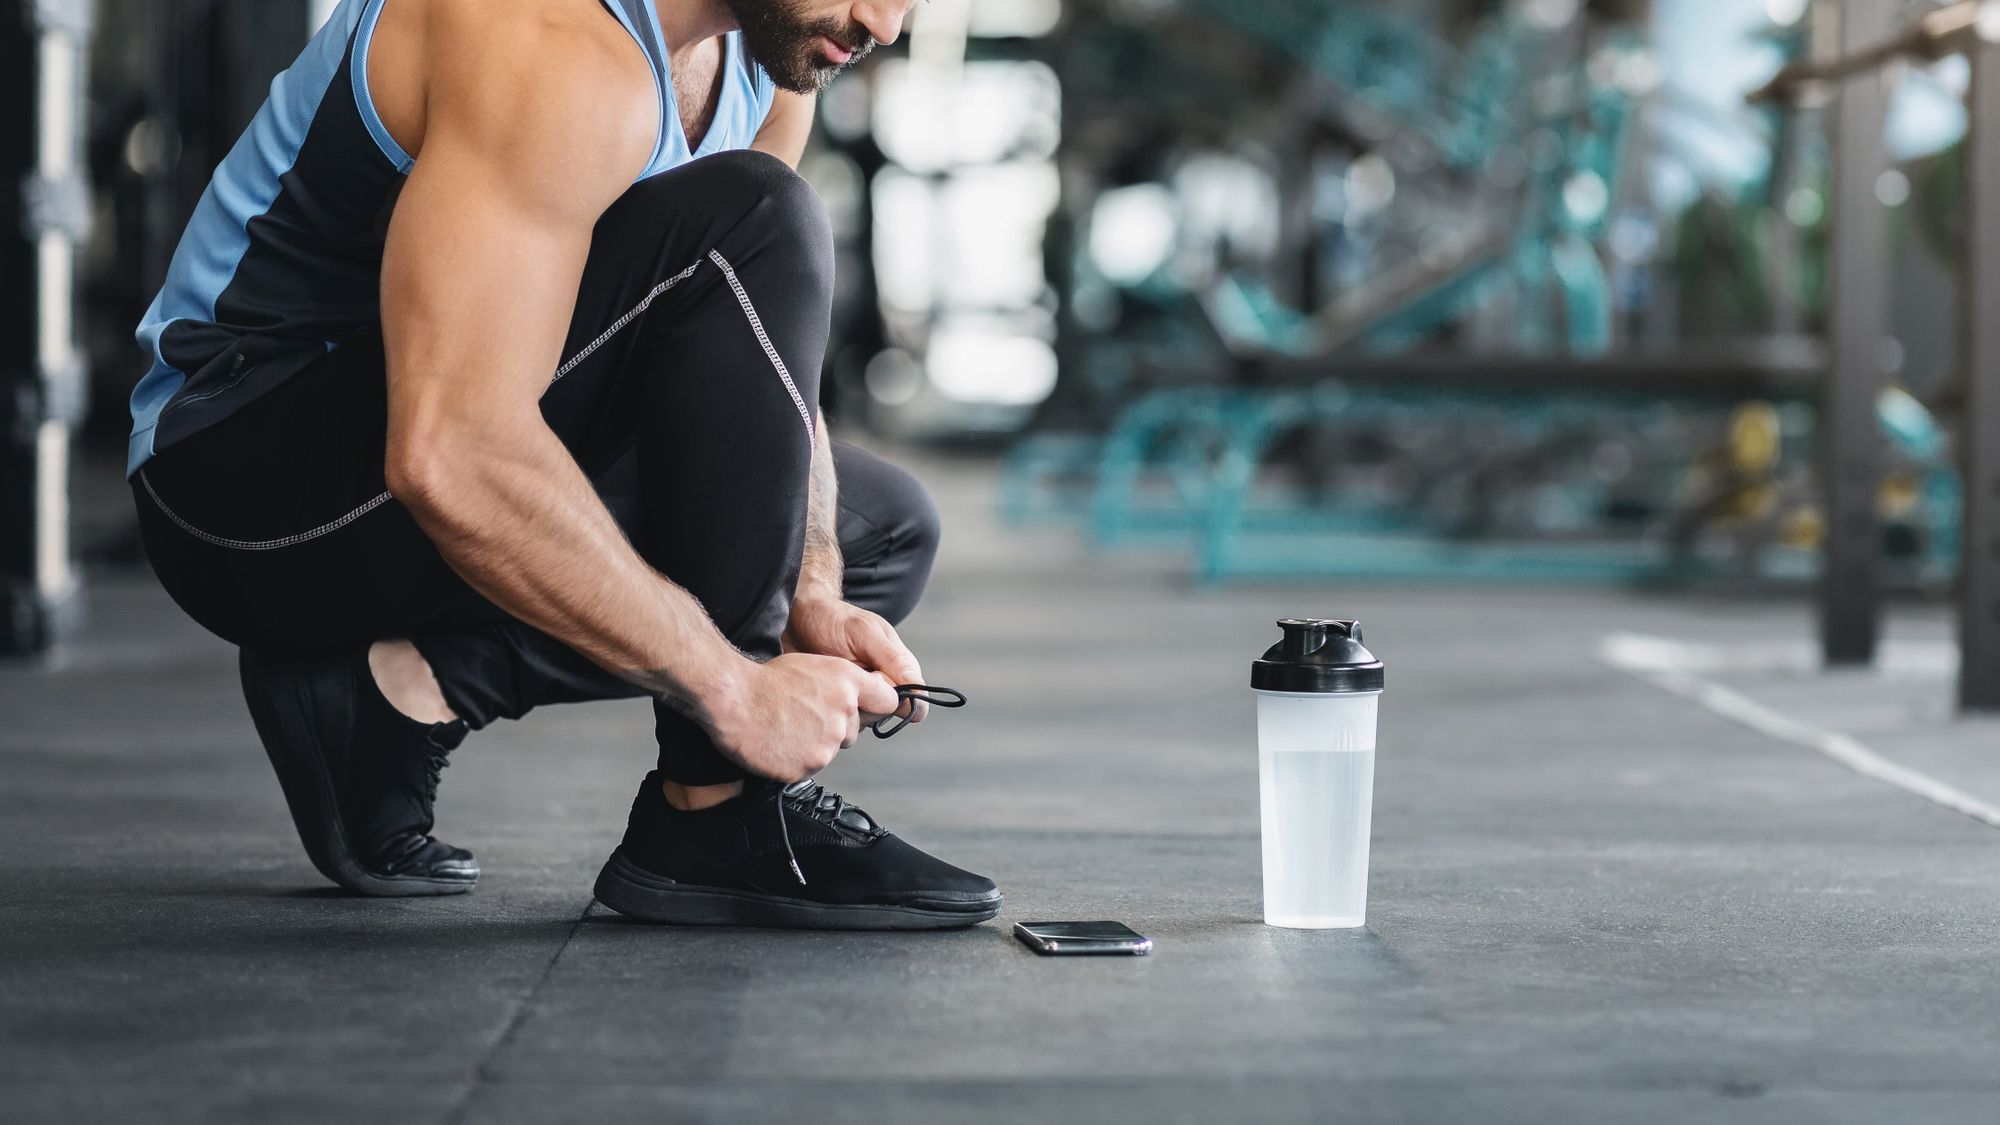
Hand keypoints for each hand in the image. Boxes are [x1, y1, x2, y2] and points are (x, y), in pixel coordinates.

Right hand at [707, 654, 900, 780]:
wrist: (732, 700)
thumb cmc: (764, 680)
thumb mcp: (812, 666)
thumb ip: (841, 684)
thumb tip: (856, 698)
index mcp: (848, 683)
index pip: (888, 700)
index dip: (877, 705)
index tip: (869, 708)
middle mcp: (844, 714)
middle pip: (854, 730)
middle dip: (835, 727)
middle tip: (803, 716)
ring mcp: (827, 744)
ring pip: (831, 749)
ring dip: (813, 743)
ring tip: (785, 727)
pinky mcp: (809, 766)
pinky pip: (809, 766)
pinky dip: (795, 759)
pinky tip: (777, 742)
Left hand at [784, 596, 929, 725]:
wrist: (793, 620)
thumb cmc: (831, 619)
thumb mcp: (864, 633)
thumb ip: (894, 660)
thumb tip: (922, 693)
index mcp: (898, 667)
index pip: (912, 703)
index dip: (892, 700)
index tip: (868, 682)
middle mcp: (882, 684)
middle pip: (886, 714)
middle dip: (863, 701)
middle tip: (841, 676)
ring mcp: (859, 696)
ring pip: (863, 721)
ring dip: (843, 707)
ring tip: (825, 681)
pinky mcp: (837, 704)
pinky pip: (841, 723)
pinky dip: (829, 711)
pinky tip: (816, 692)